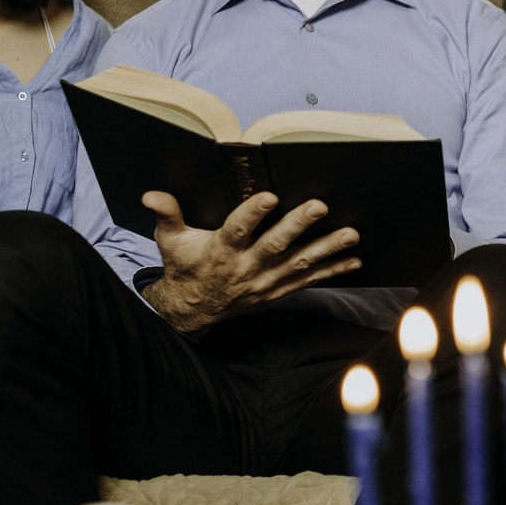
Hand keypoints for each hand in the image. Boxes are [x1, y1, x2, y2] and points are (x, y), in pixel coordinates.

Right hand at [141, 191, 361, 333]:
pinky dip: (332, 271)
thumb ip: (167, 214)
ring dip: (327, 249)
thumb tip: (152, 195)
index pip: (237, 229)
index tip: (269, 195)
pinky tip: (353, 260)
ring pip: (299, 263)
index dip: (253, 213)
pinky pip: (308, 281)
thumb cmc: (185, 266)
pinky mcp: (277, 291)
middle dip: (299, 225)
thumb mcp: (170, 240)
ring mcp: (265, 282)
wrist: (192, 309)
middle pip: (275, 245)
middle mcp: (246, 267)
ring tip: (351, 234)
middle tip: (320, 206)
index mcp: (221, 250)